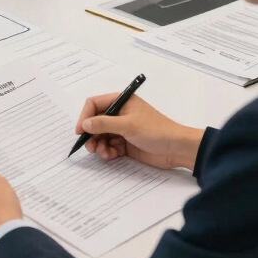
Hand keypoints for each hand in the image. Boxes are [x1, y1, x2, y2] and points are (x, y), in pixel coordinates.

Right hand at [76, 92, 204, 169]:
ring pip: (101, 136)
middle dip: (91, 135)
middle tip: (90, 148)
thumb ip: (103, 123)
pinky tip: (112, 156)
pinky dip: (108, 151)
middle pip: (96, 122)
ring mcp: (123, 129)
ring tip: (104, 153)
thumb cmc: (154, 130)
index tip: (80, 131)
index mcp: (120, 101)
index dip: (84, 116)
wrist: (177, 149)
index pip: (94, 104)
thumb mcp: (127, 125)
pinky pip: (110, 145)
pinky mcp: (126, 143)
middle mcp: (119, 113)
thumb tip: (84, 124)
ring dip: (99, 145)